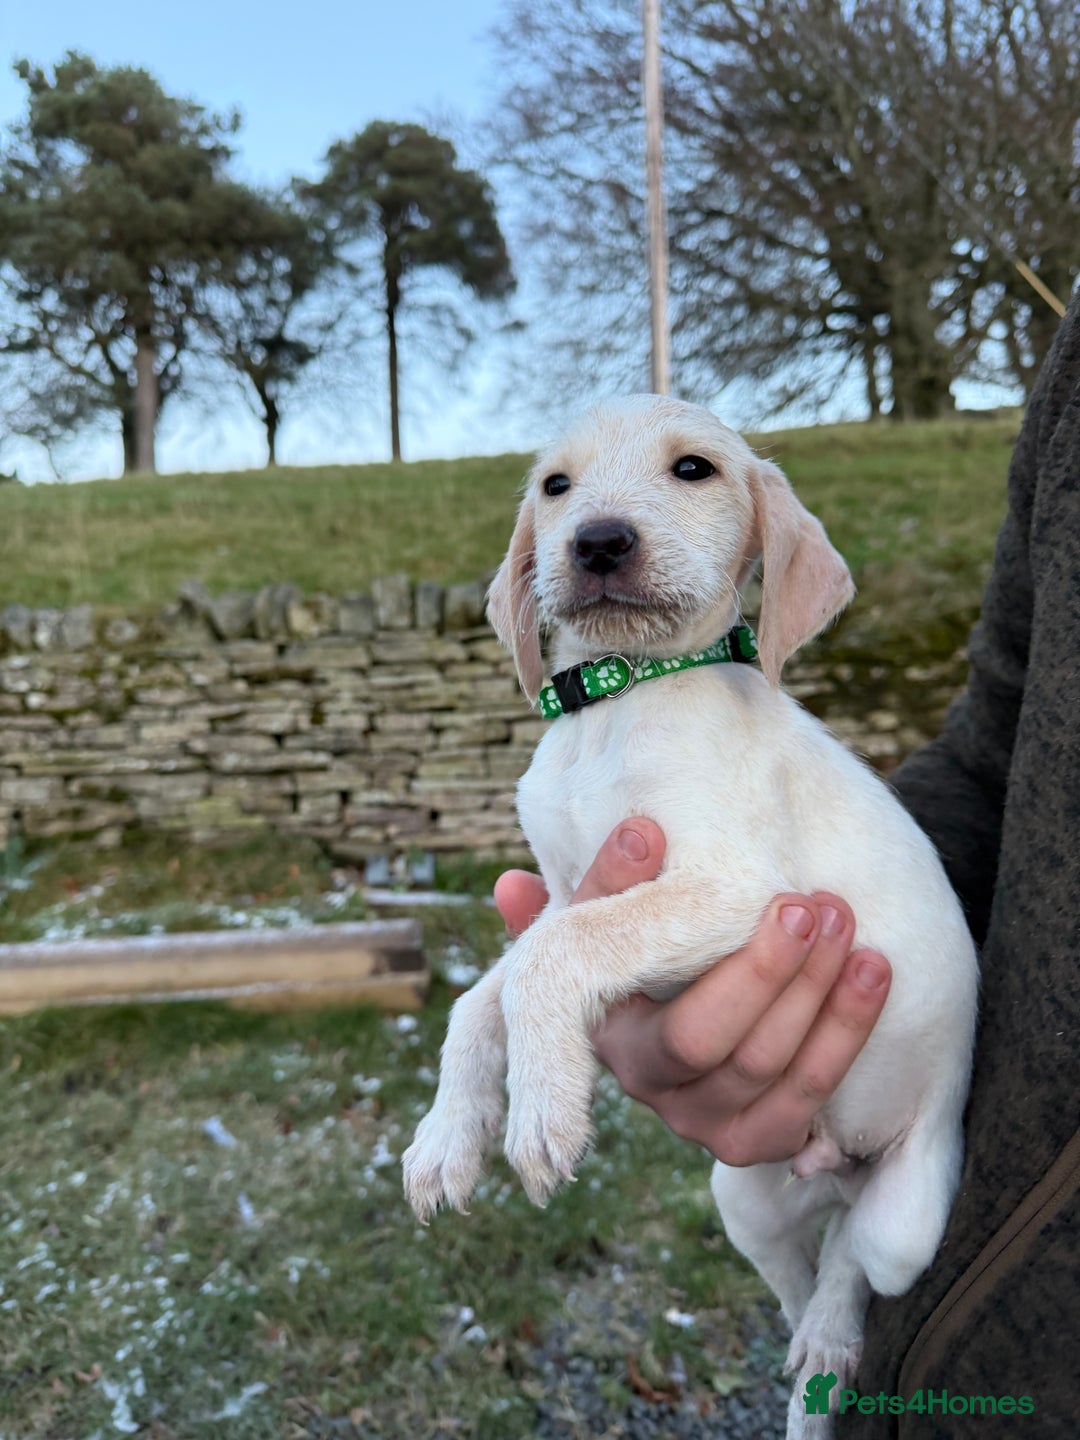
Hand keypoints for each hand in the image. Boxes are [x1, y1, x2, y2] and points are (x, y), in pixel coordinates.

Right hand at [493, 819, 891, 1166]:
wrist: (698, 1000)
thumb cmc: (654, 946)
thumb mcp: (614, 917)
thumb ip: (586, 896)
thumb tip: (508, 884)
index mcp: (606, 1033)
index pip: (639, 1002)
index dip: (677, 953)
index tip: (707, 879)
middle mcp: (648, 1088)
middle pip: (710, 1044)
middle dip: (767, 971)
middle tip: (810, 903)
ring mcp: (702, 1123)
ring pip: (769, 1071)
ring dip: (819, 997)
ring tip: (849, 923)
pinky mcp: (754, 1142)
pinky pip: (806, 1102)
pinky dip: (845, 1036)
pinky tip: (874, 973)